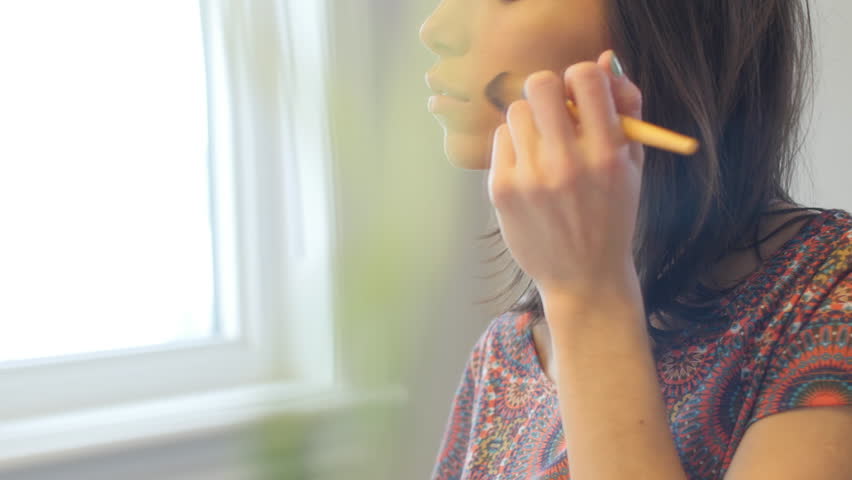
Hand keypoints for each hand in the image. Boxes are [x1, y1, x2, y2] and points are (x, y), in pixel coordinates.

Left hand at [487, 50, 643, 302]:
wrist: (583, 278)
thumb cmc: (612, 215)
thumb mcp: (634, 165)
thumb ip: (626, 110)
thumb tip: (605, 61)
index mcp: (607, 153)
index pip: (585, 78)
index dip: (581, 77)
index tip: (581, 95)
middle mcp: (568, 163)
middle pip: (540, 85)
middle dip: (549, 91)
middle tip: (555, 112)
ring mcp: (531, 177)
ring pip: (517, 111)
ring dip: (531, 121)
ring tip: (544, 148)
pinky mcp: (503, 189)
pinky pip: (501, 139)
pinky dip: (515, 147)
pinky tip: (530, 170)